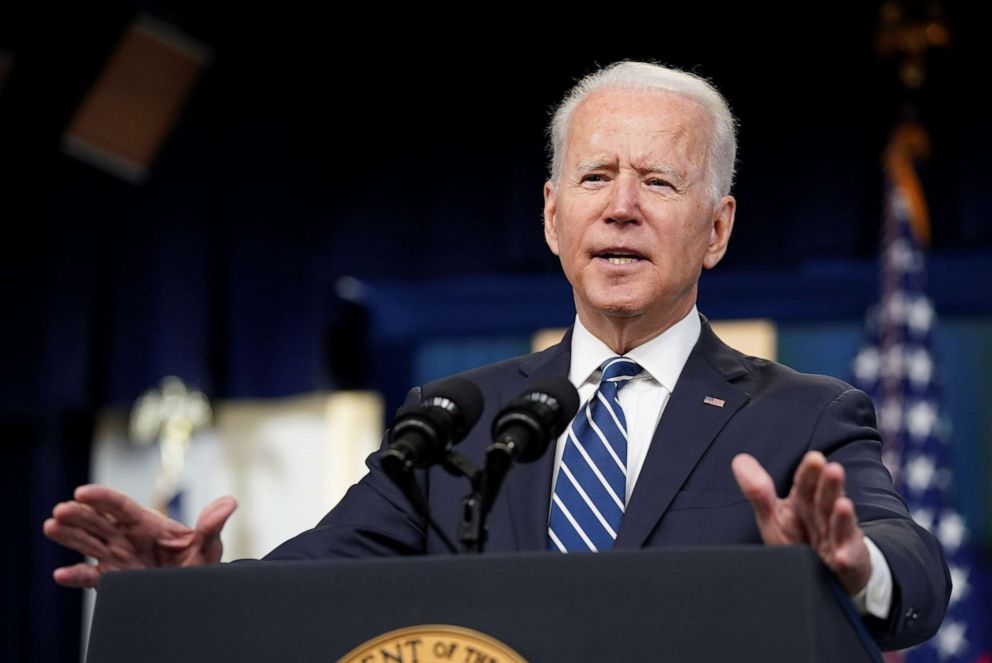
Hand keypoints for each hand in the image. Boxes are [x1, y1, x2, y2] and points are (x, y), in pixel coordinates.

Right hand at [43, 484, 236, 588]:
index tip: (83, 492)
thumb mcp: (208, 545)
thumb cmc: (198, 563)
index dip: (101, 498)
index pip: (120, 506)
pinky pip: (91, 577)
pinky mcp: (113, 581)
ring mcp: (117, 558)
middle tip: (60, 511)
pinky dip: (76, 575)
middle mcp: (126, 538)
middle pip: (98, 522)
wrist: (193, 591)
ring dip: (69, 536)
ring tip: (51, 527)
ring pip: (89, 544)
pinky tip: (61, 573)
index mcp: (146, 523)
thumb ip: (213, 525)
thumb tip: (229, 502)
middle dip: (79, 515)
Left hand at [731, 451, 870, 595]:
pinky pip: (847, 560)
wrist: (824, 570)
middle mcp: (823, 516)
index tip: (815, 458)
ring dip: (842, 517)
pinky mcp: (847, 562)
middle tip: (834, 470)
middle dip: (830, 485)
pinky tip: (841, 557)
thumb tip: (739, 460)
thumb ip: (758, 491)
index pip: (806, 483)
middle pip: (826, 499)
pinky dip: (846, 558)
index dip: (810, 471)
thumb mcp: (773, 516)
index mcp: (804, 502)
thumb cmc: (797, 539)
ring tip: (843, 504)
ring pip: (841, 526)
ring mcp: (837, 538)